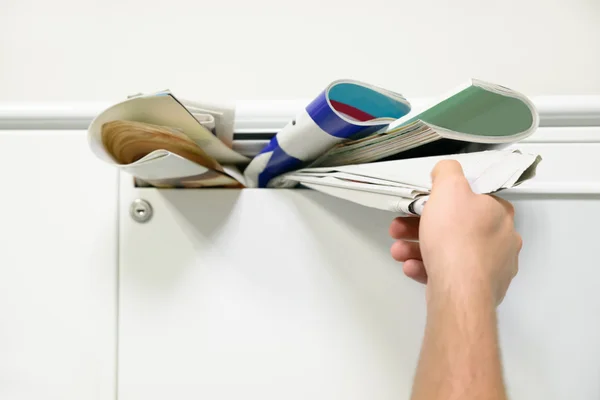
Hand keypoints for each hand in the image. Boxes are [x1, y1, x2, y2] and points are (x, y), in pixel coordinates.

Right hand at [389, 160, 521, 305]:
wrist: (459, 291)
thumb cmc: (457, 240)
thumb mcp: (449, 189)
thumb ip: (448, 172)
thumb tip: (446, 170)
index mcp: (499, 214)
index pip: (472, 199)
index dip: (442, 200)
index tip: (421, 204)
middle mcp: (501, 241)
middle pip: (455, 227)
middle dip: (421, 226)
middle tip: (400, 228)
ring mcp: (491, 268)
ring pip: (449, 252)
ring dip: (418, 248)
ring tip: (399, 251)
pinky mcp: (478, 290)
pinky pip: (449, 274)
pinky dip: (427, 268)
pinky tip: (412, 267)